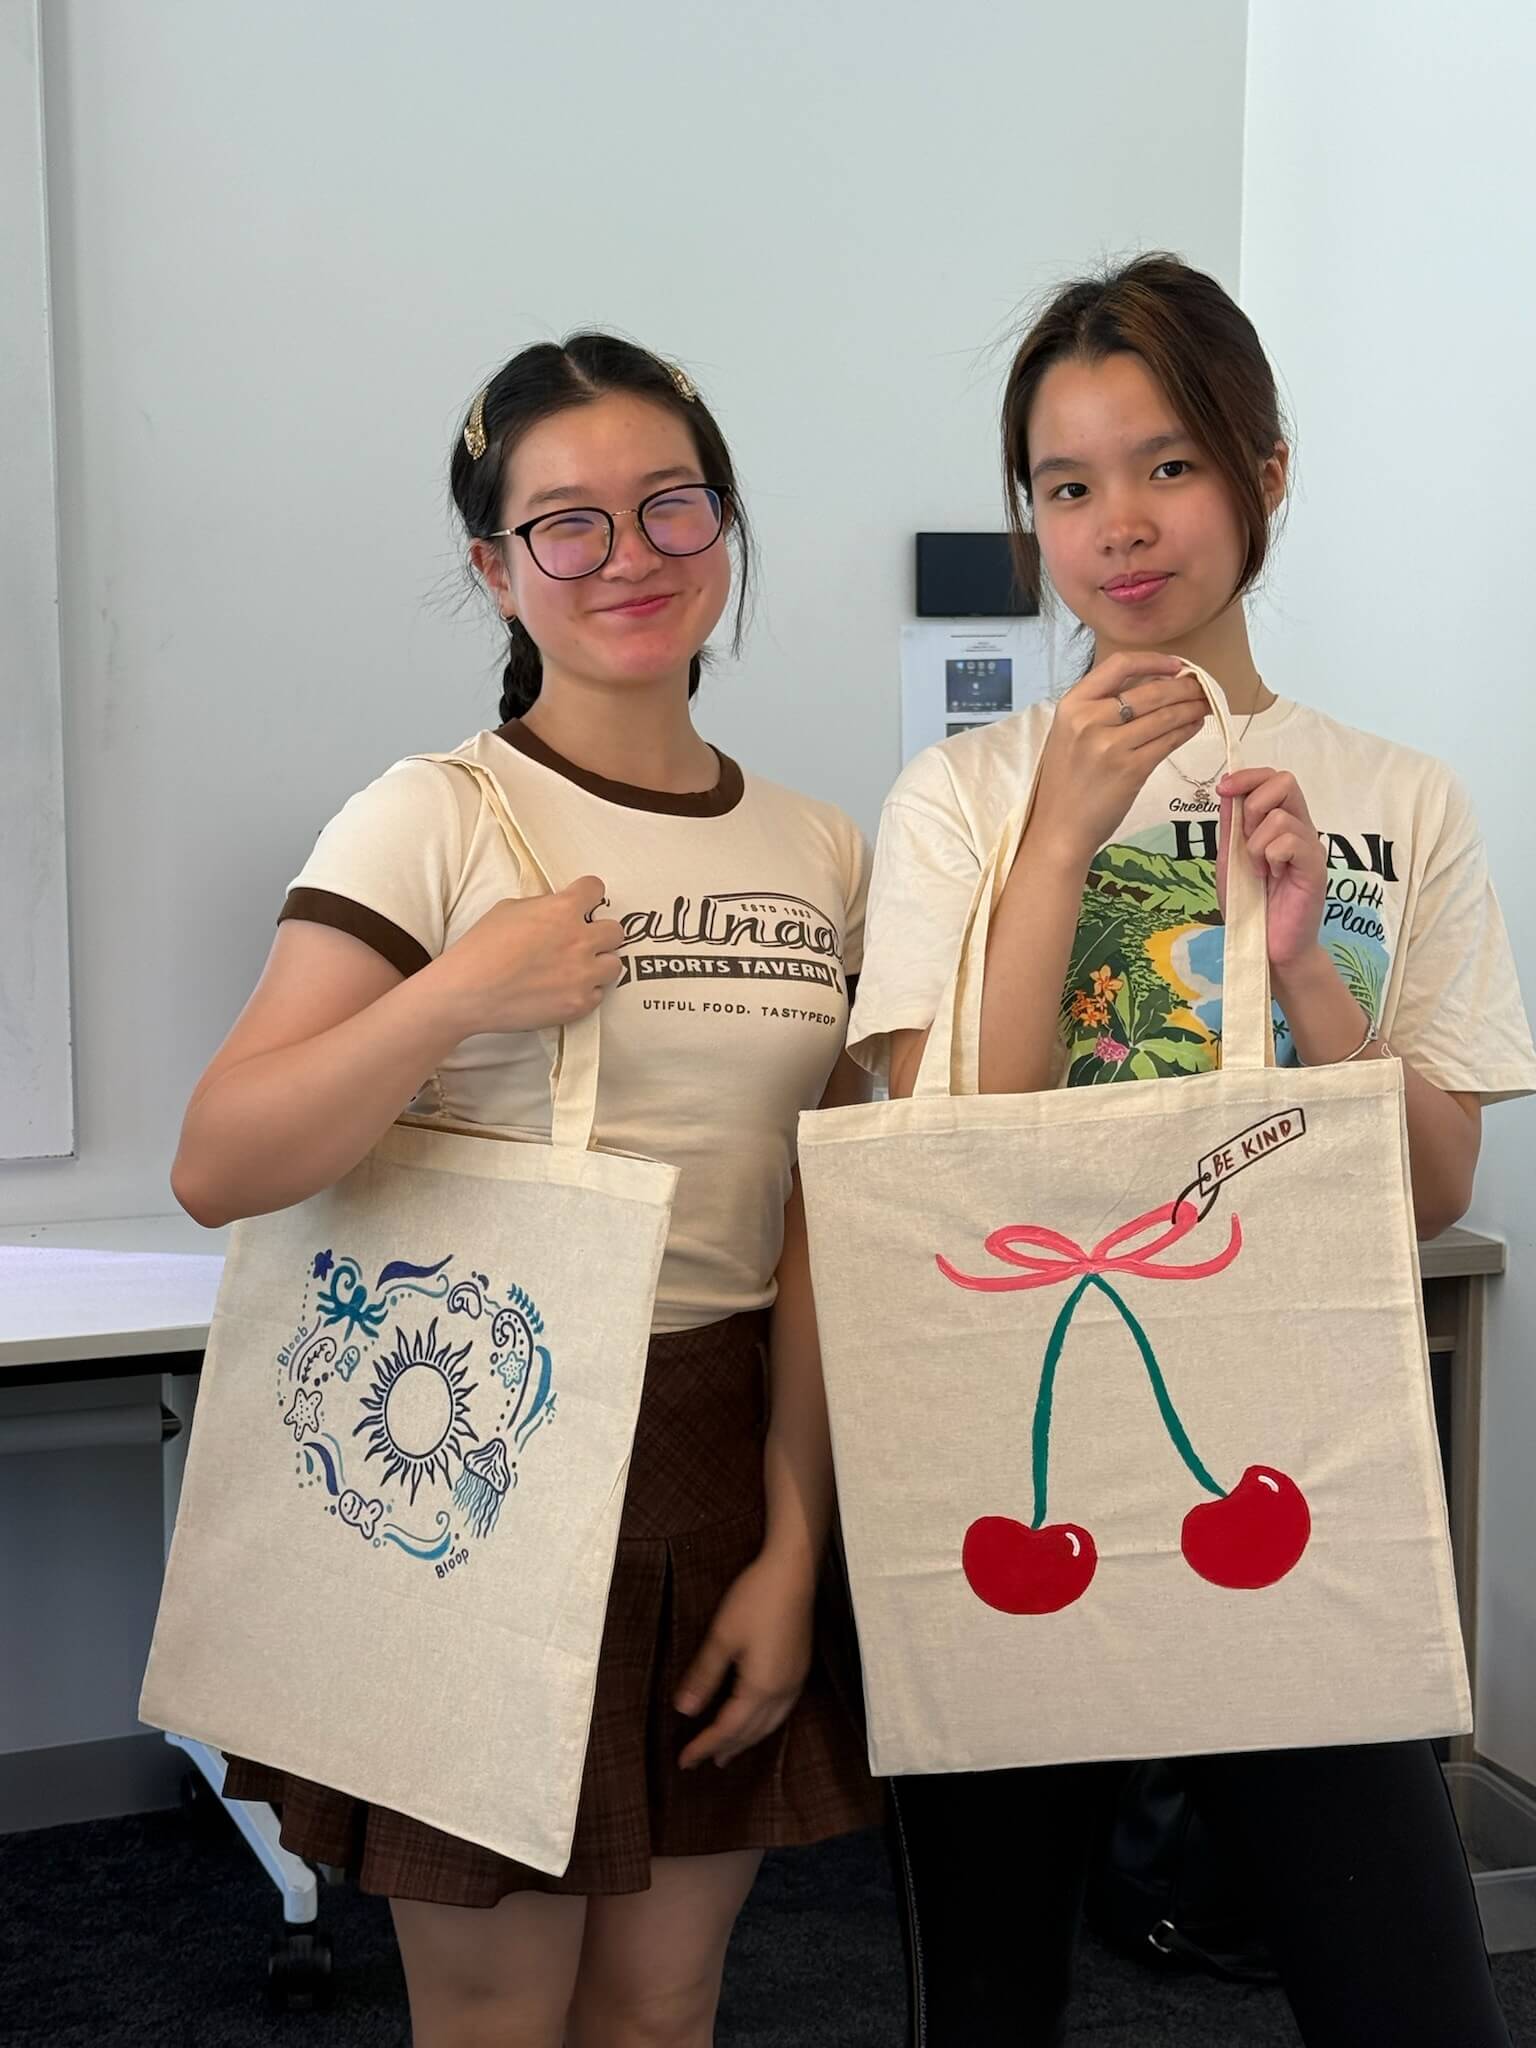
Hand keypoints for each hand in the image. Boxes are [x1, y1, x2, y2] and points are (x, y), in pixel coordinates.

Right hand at [429, 875, 625, 1036]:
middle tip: (580, 942)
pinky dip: (585, 992)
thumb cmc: (480, 947)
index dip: (588, 896)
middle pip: (616, 931)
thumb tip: (558, 908)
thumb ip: (543, 905)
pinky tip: (564, 990)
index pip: (596, 889)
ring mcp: (582, 975)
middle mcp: (579, 940)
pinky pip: (599, 994)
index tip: (583, 904)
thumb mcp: (508, 909)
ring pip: (614, 964)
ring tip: (575, 969)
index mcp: (562, 909)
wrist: (466, 992)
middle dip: (599, 934)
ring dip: (598, 964)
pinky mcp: (579, 1004)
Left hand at [674, 1552, 814, 1769]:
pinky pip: (781, 1711)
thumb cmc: (754, 1600)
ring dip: (747, 1741)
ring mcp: (795, 1680)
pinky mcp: (799, 1668)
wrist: (793, 1572)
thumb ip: (704, 1676)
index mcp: (760, 1688)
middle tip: (704, 1763)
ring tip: (729, 1751)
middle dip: (727, 1748)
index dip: (705, 1745)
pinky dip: (764, 1725)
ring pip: (770, 1724)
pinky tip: (757, 1720)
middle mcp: (782, 1692)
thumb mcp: (722, 1636)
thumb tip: (684, 1710)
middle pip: (752, 1732)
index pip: (728, 1729)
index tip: (684, 1761)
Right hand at [1030, 651, 1208, 871]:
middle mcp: (1090, 720)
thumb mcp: (1070, 733)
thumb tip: (1152, 684)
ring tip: (1205, 704)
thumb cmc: (1066, 781)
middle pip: (1150, 690)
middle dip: (1184, 686)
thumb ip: (1100, 707)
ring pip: (1165, 715)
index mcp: (1073, 705)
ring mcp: (1110, 745)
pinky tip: (1195, 725)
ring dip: (1192, 707)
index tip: (1176, 665)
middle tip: (1202, 686)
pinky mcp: (1131, 770)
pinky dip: (1187, 730)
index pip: (1119, 665)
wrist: (1059, 827)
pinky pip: (1168, 741)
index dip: (1154, 660)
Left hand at [1215, 768, 1326, 969]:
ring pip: (1280, 817)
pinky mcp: (1315, 867)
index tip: (1223, 788)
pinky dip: (1270, 857)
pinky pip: (1290, 841)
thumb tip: (1227, 790)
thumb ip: (1231, 826)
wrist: (1267, 945)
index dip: (1247, 776)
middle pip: (1285, 781)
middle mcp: (1300, 829)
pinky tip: (1271, 876)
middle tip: (1246, 838)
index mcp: (1281, 824)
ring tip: (1259, 869)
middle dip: (1254, 803)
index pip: (1273, 778)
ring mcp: (1310, 846)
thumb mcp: (1231, 859)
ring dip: (1256, 844)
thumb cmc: (1251, 904)